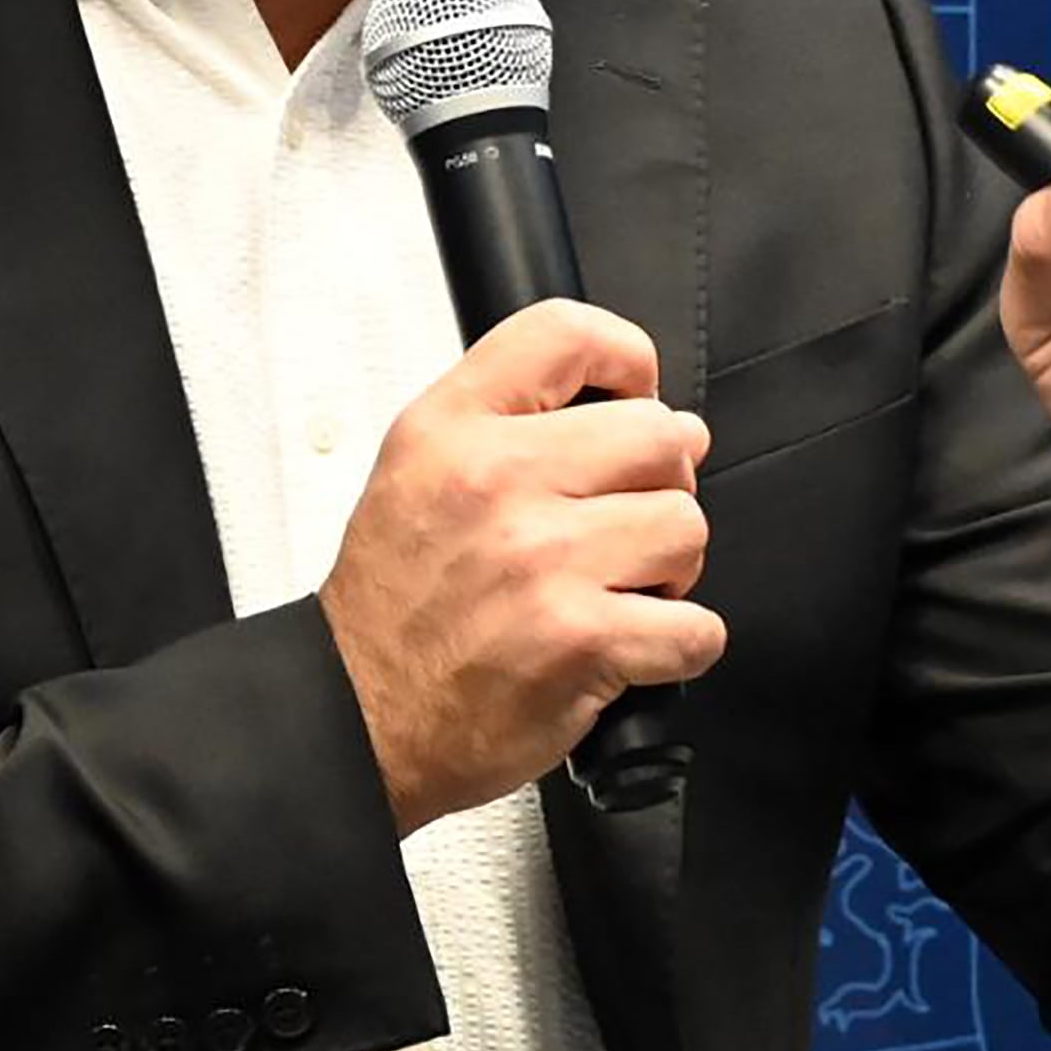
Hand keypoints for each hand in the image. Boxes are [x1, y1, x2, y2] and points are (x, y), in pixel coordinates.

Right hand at [318, 301, 725, 835]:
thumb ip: (515, 421)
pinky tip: (630, 646)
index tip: (635, 393)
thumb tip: (659, 416)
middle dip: (660, 484)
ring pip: (685, 527)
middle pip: (660, 434)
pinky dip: (680, 646)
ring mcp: (543, 562)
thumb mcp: (418, 471)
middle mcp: (496, 482)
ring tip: (616, 587)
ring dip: (669, 568)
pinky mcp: (581, 640)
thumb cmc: (394, 606)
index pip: (567, 334)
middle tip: (622, 521)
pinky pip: (695, 626)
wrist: (355, 717)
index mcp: (452, 430)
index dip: (626, 357)